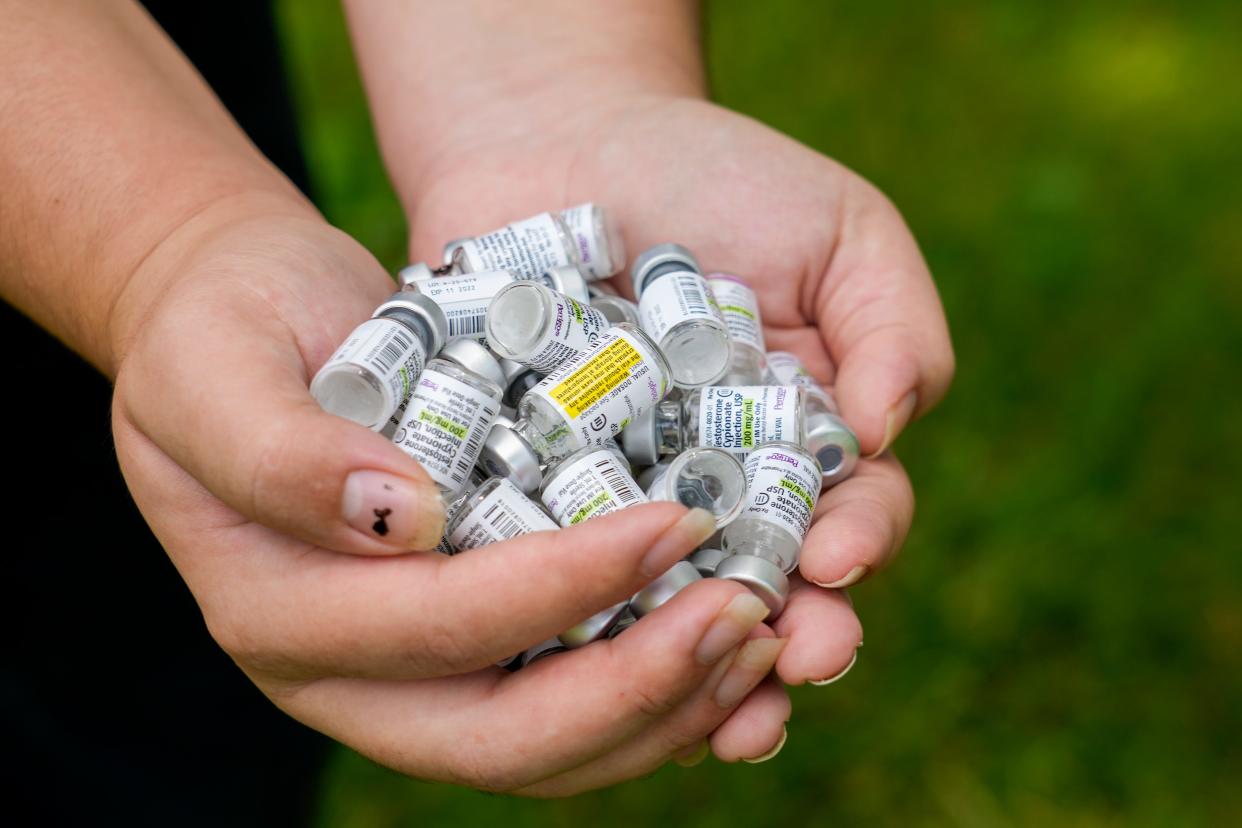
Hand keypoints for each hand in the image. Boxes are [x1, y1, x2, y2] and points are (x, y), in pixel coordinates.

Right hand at [108, 199, 793, 793]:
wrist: (238, 326)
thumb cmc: (222, 329)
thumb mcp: (215, 364)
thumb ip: (281, 451)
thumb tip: (401, 520)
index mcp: (276, 611)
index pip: (434, 629)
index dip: (556, 590)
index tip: (668, 524)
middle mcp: (342, 674)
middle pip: (500, 738)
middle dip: (635, 688)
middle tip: (749, 617)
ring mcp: (405, 677)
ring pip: (546, 748)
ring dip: (664, 708)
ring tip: (765, 635)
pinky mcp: (465, 650)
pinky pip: (564, 705)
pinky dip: (652, 692)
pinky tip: (730, 640)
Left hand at [407, 95, 951, 701]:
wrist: (565, 138)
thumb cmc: (717, 178)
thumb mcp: (839, 231)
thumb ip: (893, 325)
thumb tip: (889, 429)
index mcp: (806, 449)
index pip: (853, 520)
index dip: (858, 548)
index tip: (837, 561)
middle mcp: (723, 498)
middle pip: (768, 591)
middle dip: (790, 639)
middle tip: (793, 660)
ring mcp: (628, 509)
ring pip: (667, 613)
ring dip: (693, 670)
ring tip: (710, 714)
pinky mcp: (535, 503)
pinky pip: (558, 577)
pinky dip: (575, 624)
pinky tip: (585, 661)